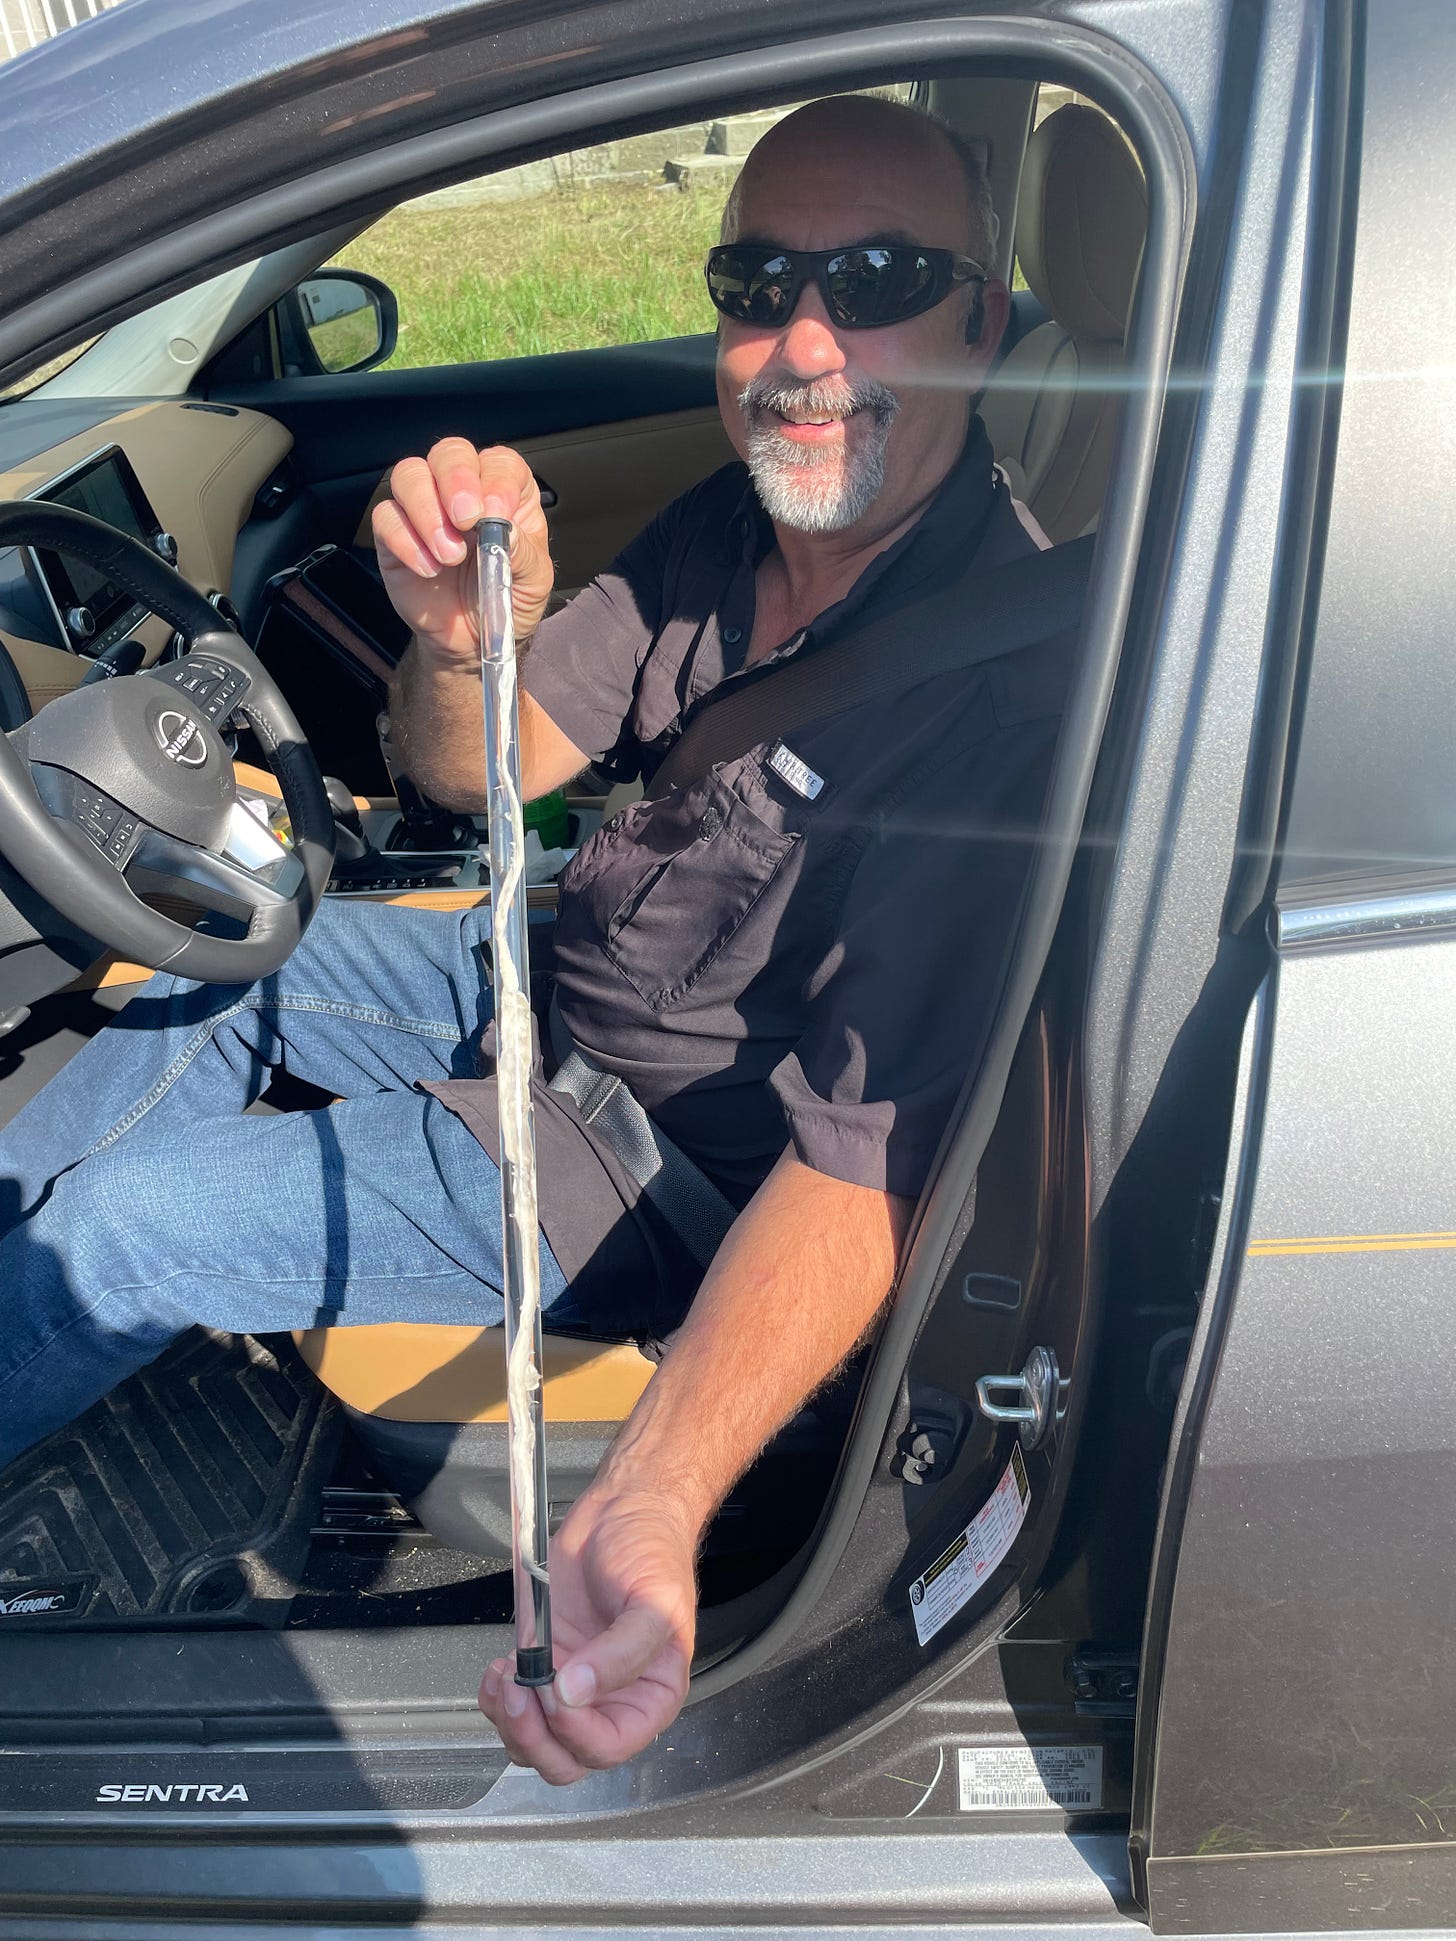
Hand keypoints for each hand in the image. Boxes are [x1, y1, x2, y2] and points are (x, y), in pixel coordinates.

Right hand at [372, 440, 554, 663]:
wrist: (476, 640)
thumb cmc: (508, 600)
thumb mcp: (534, 581)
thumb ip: (523, 552)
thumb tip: (505, 529)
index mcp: (505, 492)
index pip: (499, 463)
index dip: (496, 479)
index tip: (498, 512)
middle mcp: (462, 491)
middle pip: (449, 453)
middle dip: (456, 479)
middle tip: (466, 520)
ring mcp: (424, 508)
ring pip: (409, 474)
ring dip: (427, 510)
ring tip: (449, 555)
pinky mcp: (394, 534)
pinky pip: (386, 517)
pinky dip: (405, 541)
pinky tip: (428, 569)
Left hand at [478, 1487, 696, 1784]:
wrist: (623, 1508)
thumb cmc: (651, 1550)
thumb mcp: (654, 1600)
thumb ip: (623, 1652)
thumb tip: (575, 1692)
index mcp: (650, 1696)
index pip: (609, 1747)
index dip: (576, 1731)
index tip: (556, 1687)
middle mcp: (610, 1701)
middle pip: (566, 1760)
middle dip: (534, 1736)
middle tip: (520, 1689)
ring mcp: (571, 1686)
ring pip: (533, 1744)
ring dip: (510, 1721)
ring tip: (505, 1676)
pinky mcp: (540, 1662)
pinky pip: (513, 1708)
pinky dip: (496, 1699)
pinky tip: (499, 1669)